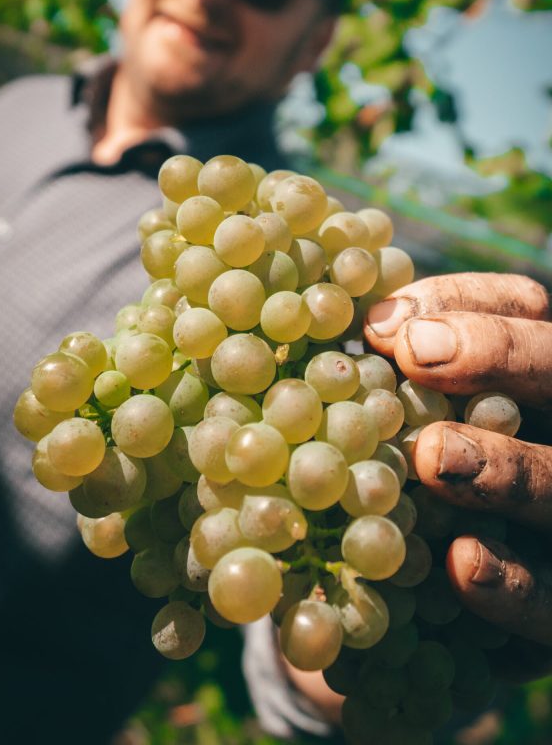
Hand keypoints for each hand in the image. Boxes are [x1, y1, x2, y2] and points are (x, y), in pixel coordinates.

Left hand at [364, 272, 551, 678]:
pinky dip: (515, 583)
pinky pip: (551, 596)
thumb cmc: (420, 467)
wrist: (460, 608)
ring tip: (433, 457)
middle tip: (417, 356)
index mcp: (533, 369)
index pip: (523, 308)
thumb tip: (377, 325)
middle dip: (497, 353)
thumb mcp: (415, 410)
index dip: (465, 305)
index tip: (390, 326)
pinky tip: (462, 562)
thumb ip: (407, 364)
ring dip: (506, 466)